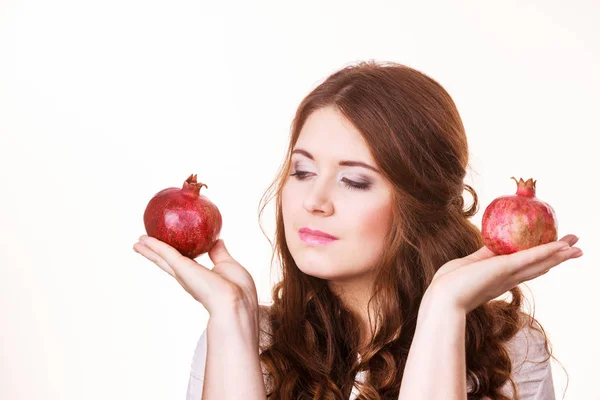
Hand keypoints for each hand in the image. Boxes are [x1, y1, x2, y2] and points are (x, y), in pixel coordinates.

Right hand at [133, 235, 258, 315]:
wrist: (235, 301)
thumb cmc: (237, 288)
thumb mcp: (228, 265)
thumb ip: (219, 253)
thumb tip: (217, 240)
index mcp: (199, 277)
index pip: (183, 264)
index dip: (175, 256)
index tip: (168, 247)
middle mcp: (188, 277)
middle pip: (167, 262)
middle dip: (155, 254)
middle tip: (143, 244)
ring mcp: (183, 274)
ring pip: (162, 259)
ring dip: (149, 250)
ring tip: (137, 242)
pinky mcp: (181, 268)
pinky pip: (165, 253)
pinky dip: (154, 246)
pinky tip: (145, 240)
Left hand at [424, 234, 582, 313]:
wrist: (443, 298)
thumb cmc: (448, 283)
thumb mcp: (468, 264)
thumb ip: (480, 256)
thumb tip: (489, 245)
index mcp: (499, 278)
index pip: (524, 267)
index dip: (540, 260)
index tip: (553, 252)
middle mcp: (508, 278)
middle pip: (538, 266)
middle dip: (557, 257)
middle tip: (575, 248)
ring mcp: (508, 274)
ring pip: (540, 262)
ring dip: (560, 254)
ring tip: (578, 247)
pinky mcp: (505, 268)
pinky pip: (531, 257)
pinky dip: (547, 251)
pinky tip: (561, 246)